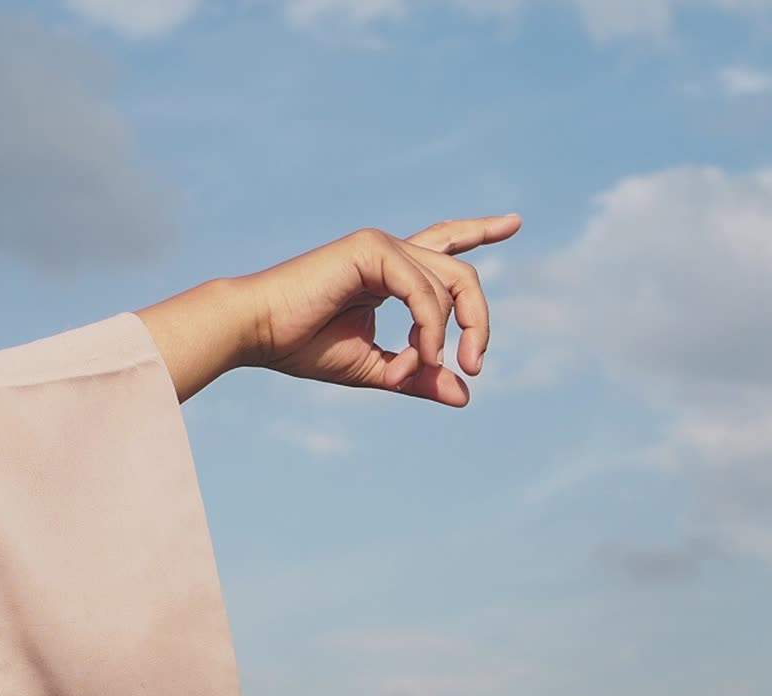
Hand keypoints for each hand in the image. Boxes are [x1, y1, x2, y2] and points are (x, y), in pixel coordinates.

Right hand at [244, 215, 521, 406]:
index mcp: (389, 271)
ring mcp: (381, 245)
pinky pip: (424, 292)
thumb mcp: (377, 369)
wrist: (256, 334)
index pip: (444, 244)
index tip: (515, 223)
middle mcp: (389, 251)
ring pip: (450, 284)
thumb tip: (466, 396)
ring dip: (443, 336)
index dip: (480, 232)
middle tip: (474, 365)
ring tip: (426, 367)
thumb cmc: (303, 348)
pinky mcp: (371, 248)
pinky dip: (428, 328)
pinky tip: (418, 354)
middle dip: (479, 320)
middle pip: (461, 274)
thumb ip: (420, 376)